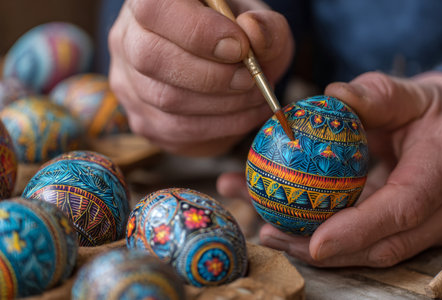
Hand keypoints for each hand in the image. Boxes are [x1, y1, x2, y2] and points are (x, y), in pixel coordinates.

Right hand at [108, 0, 293, 155]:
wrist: (223, 69)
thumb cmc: (236, 38)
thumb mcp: (258, 24)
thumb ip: (265, 27)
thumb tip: (253, 33)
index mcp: (149, 1)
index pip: (154, 9)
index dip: (198, 32)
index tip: (240, 48)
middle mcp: (127, 40)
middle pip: (152, 58)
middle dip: (212, 76)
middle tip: (249, 78)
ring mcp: (128, 83)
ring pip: (165, 99)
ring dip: (221, 105)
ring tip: (253, 97)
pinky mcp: (142, 119)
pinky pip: (175, 130)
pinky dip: (218, 127)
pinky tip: (243, 114)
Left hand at [218, 71, 441, 266]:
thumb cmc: (432, 112)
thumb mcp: (412, 96)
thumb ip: (378, 96)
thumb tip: (334, 94)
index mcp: (441, 170)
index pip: (402, 208)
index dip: (359, 230)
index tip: (316, 244)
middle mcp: (439, 209)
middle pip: (382, 245)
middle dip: (324, 251)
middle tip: (273, 235)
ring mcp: (423, 224)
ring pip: (370, 250)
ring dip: (316, 248)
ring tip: (270, 232)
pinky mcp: (402, 226)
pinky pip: (364, 238)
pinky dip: (326, 235)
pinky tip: (288, 223)